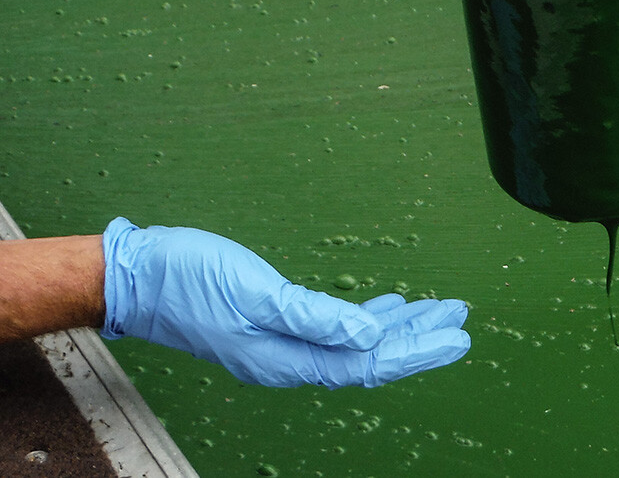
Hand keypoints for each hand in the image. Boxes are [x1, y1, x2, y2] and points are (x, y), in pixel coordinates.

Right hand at [101, 218, 469, 387]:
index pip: (369, 364)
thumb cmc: (189, 280)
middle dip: (419, 339)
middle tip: (460, 319)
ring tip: (436, 311)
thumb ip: (315, 318)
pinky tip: (385, 309)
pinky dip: (366, 319)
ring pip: (355, 343)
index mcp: (287, 359)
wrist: (135, 276)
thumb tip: (371, 338)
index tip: (457, 337)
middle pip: (369, 357)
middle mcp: (289, 359)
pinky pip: (334, 328)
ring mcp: (281, 344)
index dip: (417, 352)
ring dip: (398, 328)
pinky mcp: (274, 325)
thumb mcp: (257, 293)